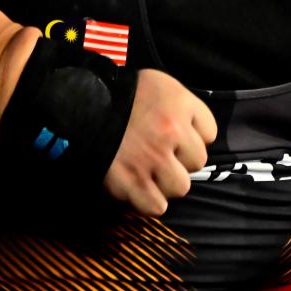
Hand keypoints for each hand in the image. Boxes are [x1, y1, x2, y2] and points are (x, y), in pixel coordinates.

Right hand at [104, 69, 216, 215]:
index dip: (193, 135)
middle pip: (197, 161)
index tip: (177, 135)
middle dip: (181, 159)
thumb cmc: (122, 95)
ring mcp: (151, 159)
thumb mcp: (160, 84)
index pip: (210, 132)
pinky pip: (156, 206)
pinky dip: (150, 201)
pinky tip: (140, 187)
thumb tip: (198, 132)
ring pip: (180, 187)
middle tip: (161, 153)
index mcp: (179, 104)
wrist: (80, 105)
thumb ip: (183, 105)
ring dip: (167, 182)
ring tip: (150, 171)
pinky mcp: (130, 181)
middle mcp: (170, 131)